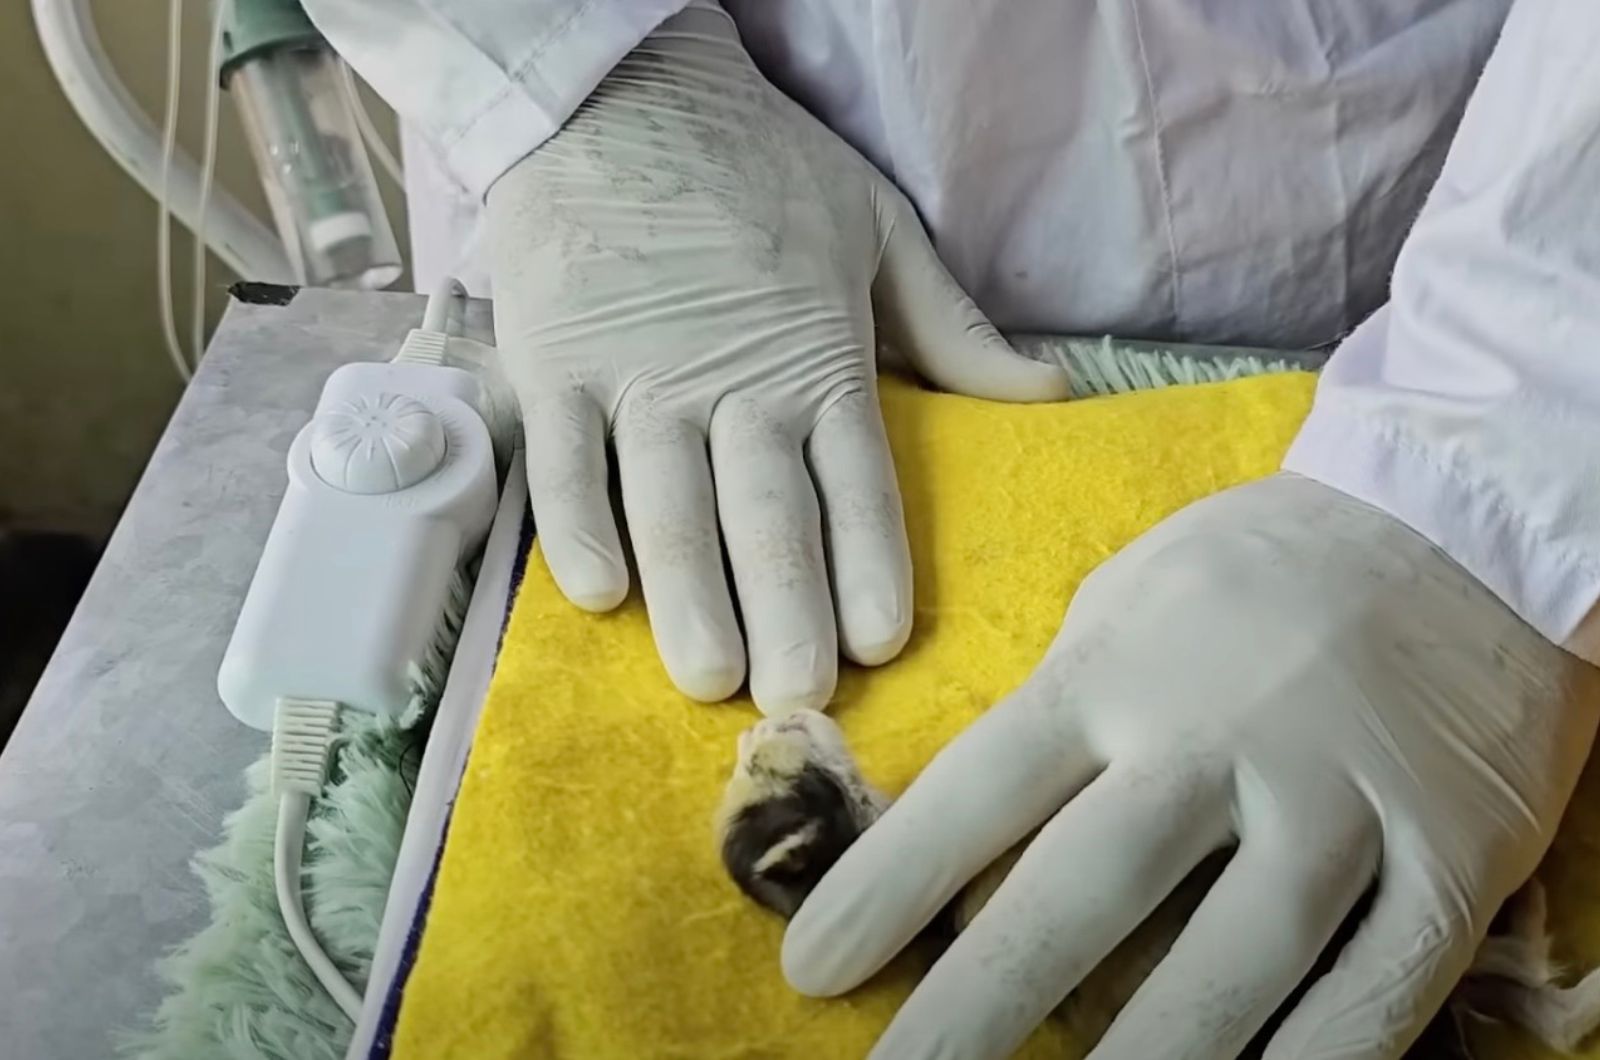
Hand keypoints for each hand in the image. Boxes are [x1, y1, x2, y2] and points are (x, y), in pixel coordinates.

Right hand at [486, 8, 1065, 715]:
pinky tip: (598, 594)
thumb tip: (1050, 394)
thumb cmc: (758, 165)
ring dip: (691, 593)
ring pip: (667, 503)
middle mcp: (732, 382)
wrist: (621, 92)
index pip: (857, 482)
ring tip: (712, 676)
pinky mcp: (556, 365)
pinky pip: (563, 460)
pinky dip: (576, 526)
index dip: (870, 567)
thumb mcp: (881, 229)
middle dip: (787, 610)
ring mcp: (638, 376)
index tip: (883, 646)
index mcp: (819, 358)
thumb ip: (956, 328)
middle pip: (766, 513)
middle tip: (798, 696)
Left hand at [783, 473, 1599, 1057]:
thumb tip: (977, 817)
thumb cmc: (1260, 565)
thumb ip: (1060, 702)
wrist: (1463, 516)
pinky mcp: (1452, 850)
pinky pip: (1379, 985)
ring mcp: (1340, 798)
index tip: (813, 968)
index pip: (978, 791)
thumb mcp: (1127, 596)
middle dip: (978, 1006)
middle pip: (1082, 892)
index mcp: (1120, 669)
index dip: (888, 888)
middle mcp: (1219, 736)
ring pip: (1232, 957)